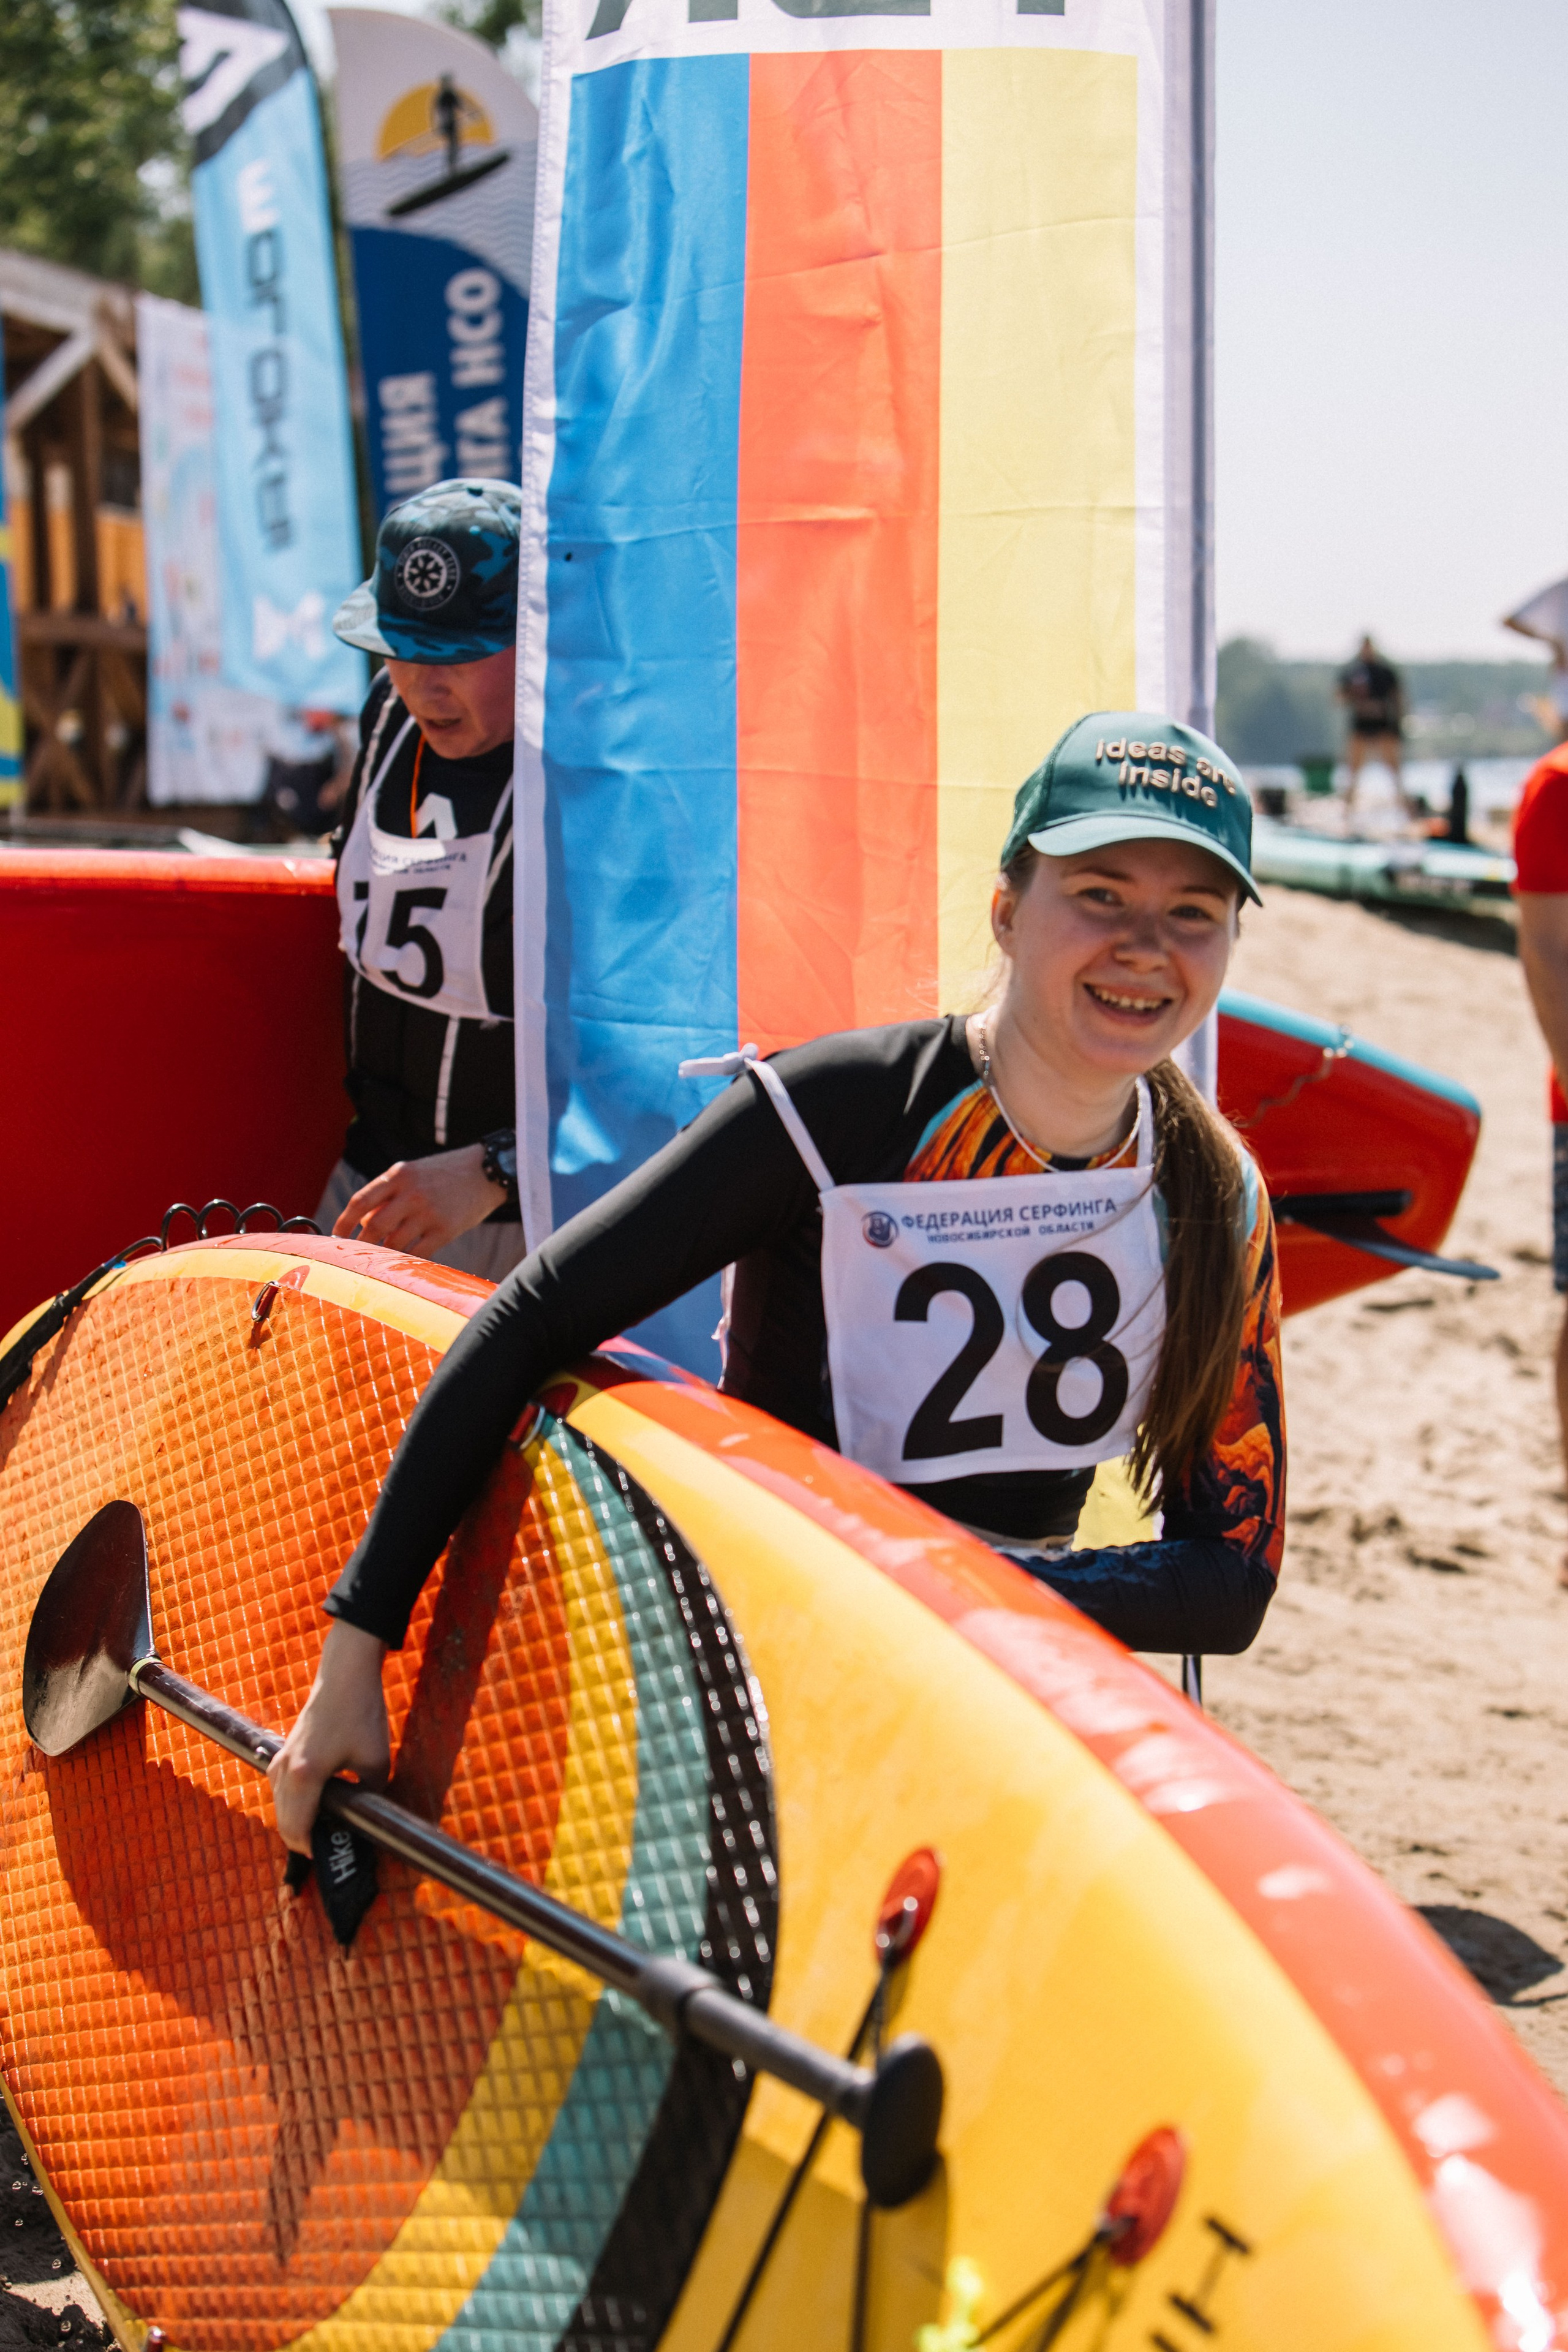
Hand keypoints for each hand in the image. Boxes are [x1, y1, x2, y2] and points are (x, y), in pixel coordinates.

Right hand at [268, 1620, 391, 1854]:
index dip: (311, 1850)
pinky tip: (320, 1803)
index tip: (331, 1856)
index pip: (297, 1830)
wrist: (345, 1673)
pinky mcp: (283, 1751)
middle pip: (284, 1822)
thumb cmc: (361, 1713)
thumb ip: (368, 1795)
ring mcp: (280, 1759)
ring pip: (281, 1806)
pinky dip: (294, 1803)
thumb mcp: (376, 1761)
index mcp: (305, 1776)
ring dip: (298, 1821)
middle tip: (332, 1847)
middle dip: (304, 1840)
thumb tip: (367, 1818)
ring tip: (329, 1826)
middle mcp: (285, 1770)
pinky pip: (282, 1790)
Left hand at [334, 1143, 505, 1252]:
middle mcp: (411, 1192)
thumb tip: (363, 1225)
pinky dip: (405, 1260)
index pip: (360, 1201)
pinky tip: (402, 1262)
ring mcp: (429, 1212)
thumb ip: (387, 1194)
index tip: (336, 1236)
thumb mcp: (413, 1172)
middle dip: (359, 1244)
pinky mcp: (445, 1230)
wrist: (488, 1172)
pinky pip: (417, 1253)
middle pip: (373, 1226)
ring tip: (378, 1259)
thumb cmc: (444, 1173)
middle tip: (352, 1255)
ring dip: (382, 1253)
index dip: (343, 1222)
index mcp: (398, 1174)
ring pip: (394, 1242)